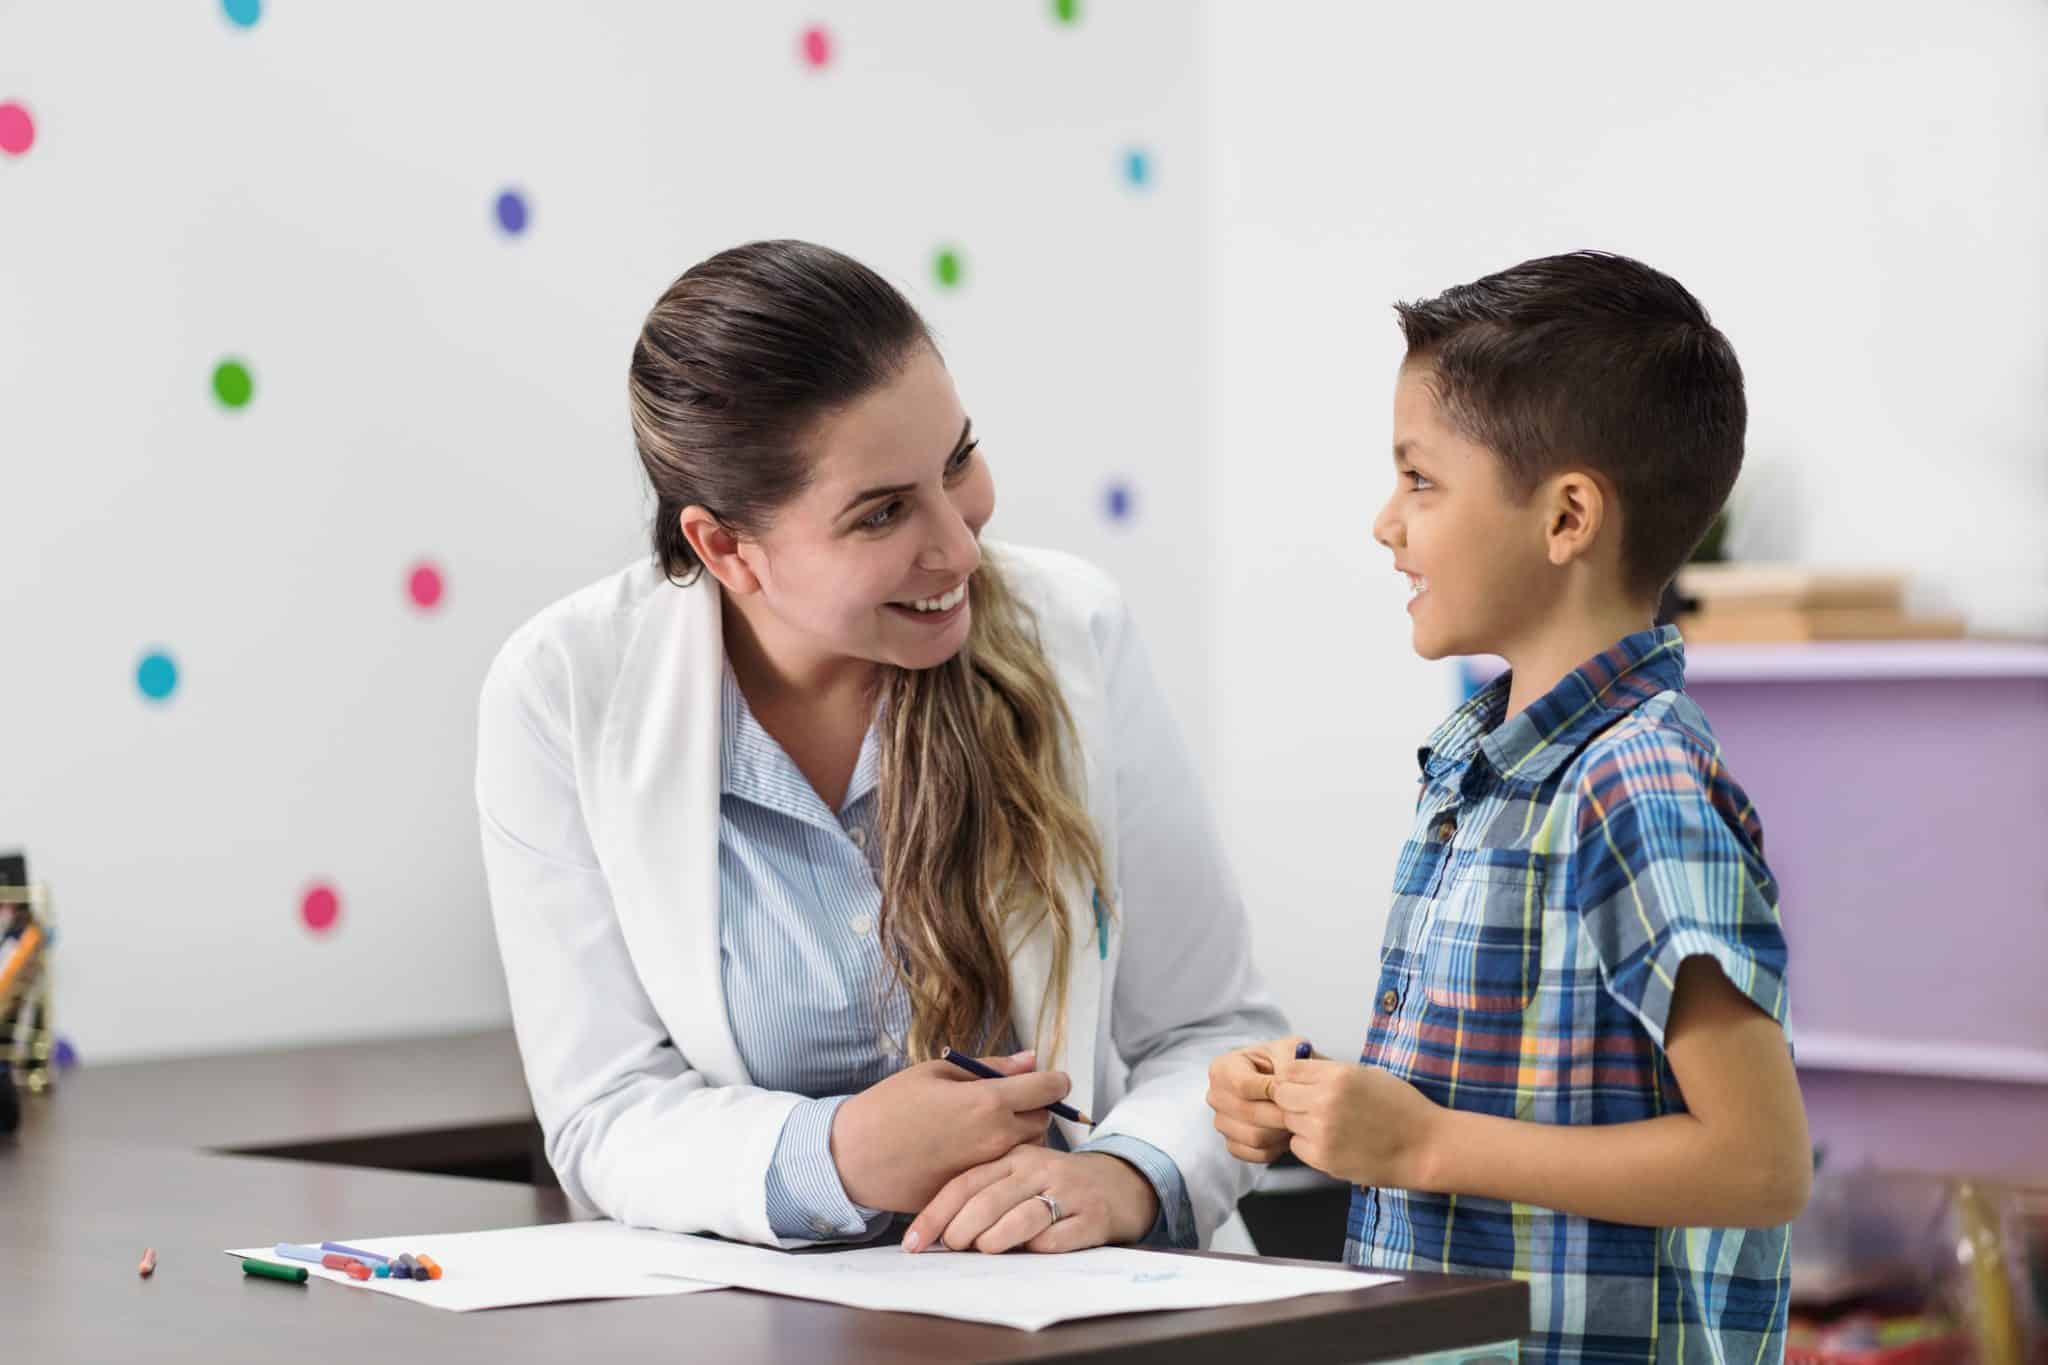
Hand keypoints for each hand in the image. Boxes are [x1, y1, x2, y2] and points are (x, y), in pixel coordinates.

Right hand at [831, 1051, 1069, 1212]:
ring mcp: (987, 1170)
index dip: (1055, 1081)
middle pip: (1043, 1122)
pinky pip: (1001, 1174)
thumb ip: (992, 1067)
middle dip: (1036, 1109)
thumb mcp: (937, 1072)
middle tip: (1011, 1101)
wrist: (853, 1156)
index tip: (1051, 1081)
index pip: (1048, 1089)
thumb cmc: (891, 1105)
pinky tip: (970, 1151)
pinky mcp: (974, 1191)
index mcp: (989, 1102)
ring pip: (1027, 1150)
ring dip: (1020, 1136)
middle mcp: (996, 1139)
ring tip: (987, 1127)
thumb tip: (1032, 1059)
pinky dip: (997, 1161)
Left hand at [904, 1144, 1158, 1254]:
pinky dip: (1037, 1248)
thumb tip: (938, 1233)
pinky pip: (1059, 1236)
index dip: (935, 1214)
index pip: (965, 1182)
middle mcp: (1039, 1169)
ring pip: (1023, 1216)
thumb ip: (986, 1193)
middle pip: (990, 1198)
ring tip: (981, 1250)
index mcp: (1013, 1158)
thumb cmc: (1056, 1186)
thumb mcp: (1020, 1176)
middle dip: (961, 1227)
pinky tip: (1026, 1254)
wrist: (1119, 1185)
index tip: (913, 1242)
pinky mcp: (1092, 1217)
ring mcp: (1067, 1192)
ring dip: (995, 1238)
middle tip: (950, 1247)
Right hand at [1206, 1036, 1313, 1163]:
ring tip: (1296, 1120)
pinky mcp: (1232, 1144)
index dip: (1271, 1091)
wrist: (1288, 1085)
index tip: (1293, 1091)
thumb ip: (1287, 1062)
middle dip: (1279, 1114)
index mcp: (1222, 1067)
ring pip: (1254, 1137)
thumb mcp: (1289, 1050)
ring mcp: (1221, 1122)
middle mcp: (1215, 1096)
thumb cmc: (1287, 1064)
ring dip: (1281, 1132)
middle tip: (1302, 1111)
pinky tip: (1286, 1133)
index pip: (1242, 1085)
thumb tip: (1282, 1084)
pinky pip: (1255, 1154)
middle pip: (1247, 1113)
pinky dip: (1276, 1148)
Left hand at [1269, 1057, 1444, 1188]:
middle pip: (1281, 1095)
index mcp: (1337, 1076)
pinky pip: (1297, 1146)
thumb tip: (1298, 1069)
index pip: (1289, 1069)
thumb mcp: (1367, 1075)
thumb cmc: (1401, 1107)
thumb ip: (1330, 1072)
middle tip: (1311, 1105)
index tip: (1302, 1083)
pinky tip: (1333, 1141)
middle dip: (1291, 1098)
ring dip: (1300, 1122)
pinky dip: (1308, 1144)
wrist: (1425, 1146)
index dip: (1294, 1076)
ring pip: (1287, 1121)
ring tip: (1329, 1124)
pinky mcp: (1323, 1159)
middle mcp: (1325, 1102)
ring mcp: (1322, 1132)